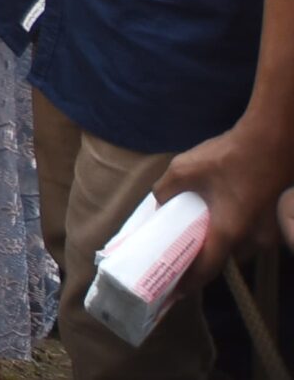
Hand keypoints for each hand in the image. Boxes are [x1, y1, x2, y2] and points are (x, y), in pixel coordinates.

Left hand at [154, 118, 293, 290]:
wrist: (273, 138)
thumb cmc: (229, 155)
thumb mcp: (184, 169)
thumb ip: (166, 191)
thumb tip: (158, 203)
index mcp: (229, 232)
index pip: (205, 270)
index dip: (187, 283)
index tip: (171, 295)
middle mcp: (253, 240)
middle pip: (224, 258)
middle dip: (203, 258)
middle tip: (180, 255)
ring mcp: (269, 232)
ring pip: (240, 247)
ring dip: (222, 242)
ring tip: (198, 232)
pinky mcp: (276, 221)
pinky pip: (252, 235)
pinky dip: (236, 230)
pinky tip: (222, 215)